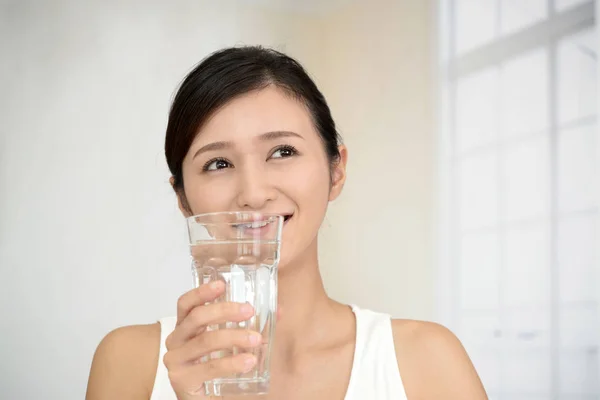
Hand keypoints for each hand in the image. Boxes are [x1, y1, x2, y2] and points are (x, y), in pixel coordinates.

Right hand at [163, 281, 260, 397]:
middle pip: (197, 317)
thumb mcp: (231, 343)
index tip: (221, 284)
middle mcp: (176, 340)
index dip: (202, 292)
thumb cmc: (215, 367)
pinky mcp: (181, 380)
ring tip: (255, 339)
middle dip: (225, 311)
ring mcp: (176, 360)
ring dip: (234, 337)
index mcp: (185, 327)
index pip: (186, 303)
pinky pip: (209, 367)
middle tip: (249, 311)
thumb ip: (251, 325)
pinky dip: (232, 363)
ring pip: (206, 341)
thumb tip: (278, 311)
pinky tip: (248, 361)